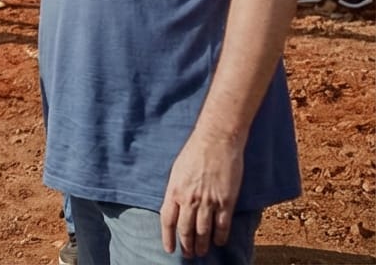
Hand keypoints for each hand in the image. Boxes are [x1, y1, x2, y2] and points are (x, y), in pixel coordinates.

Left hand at [160, 131, 242, 257]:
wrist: (216, 141)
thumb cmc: (195, 152)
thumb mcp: (177, 171)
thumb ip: (176, 191)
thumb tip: (175, 207)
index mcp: (174, 191)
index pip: (168, 221)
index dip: (168, 238)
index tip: (170, 249)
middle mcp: (189, 199)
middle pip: (186, 230)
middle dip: (186, 245)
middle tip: (188, 255)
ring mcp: (208, 201)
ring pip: (203, 231)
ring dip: (202, 245)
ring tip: (201, 253)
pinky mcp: (226, 201)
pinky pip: (222, 225)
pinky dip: (220, 236)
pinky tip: (218, 242)